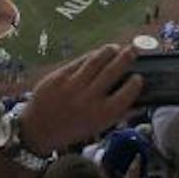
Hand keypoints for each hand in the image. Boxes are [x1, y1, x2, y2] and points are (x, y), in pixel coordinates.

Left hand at [20, 44, 142, 153]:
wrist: (38, 130)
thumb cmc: (72, 129)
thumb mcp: (97, 127)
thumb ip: (118, 114)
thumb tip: (139, 104)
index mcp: (102, 114)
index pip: (127, 94)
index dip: (135, 83)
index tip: (138, 76)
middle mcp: (89, 98)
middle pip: (112, 71)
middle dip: (125, 58)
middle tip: (132, 50)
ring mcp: (73, 85)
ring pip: (96, 61)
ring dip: (108, 51)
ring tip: (115, 47)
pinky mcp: (59, 76)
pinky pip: (79, 61)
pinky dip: (90, 55)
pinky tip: (96, 54)